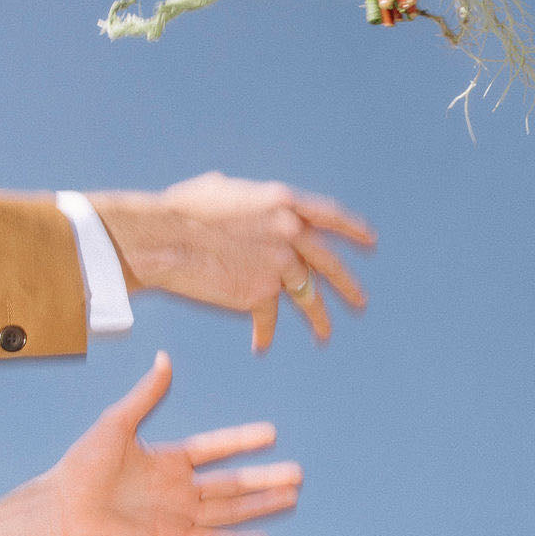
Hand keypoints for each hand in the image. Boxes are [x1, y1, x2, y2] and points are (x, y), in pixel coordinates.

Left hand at [0, 353, 300, 535]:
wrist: (59, 510)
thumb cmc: (80, 466)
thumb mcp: (117, 421)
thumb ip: (146, 393)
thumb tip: (164, 358)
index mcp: (166, 460)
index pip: (214, 448)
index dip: (241, 440)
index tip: (270, 432)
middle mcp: (176, 489)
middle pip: (231, 483)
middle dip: (264, 478)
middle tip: (297, 472)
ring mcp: (175, 517)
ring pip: (228, 510)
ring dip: (259, 505)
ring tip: (291, 496)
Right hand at [88, 172, 374, 349]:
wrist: (164, 239)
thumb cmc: (183, 210)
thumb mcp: (224, 191)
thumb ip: (248, 200)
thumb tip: (245, 201)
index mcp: (283, 201)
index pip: (331, 215)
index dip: (353, 229)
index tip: (370, 242)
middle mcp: (289, 232)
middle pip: (329, 262)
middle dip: (347, 285)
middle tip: (361, 302)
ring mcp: (278, 265)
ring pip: (308, 296)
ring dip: (319, 318)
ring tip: (325, 335)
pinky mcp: (259, 294)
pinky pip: (269, 318)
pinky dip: (265, 332)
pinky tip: (263, 344)